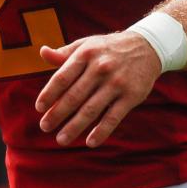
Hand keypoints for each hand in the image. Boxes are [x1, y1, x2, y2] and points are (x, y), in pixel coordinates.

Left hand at [36, 31, 162, 147]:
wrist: (147, 47)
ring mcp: (116, 83)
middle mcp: (100, 68)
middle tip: (44, 127)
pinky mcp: (131, 96)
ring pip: (91, 109)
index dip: (49, 94)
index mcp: (86, 54)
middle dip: (57, 114)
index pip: (62, 77)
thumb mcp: (87, 45)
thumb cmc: (108, 49)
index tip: (39, 108)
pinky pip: (113, 117)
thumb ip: (64, 53)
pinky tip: (90, 142)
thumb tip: (43, 52)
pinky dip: (101, 131)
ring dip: (74, 127)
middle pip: (74, 96)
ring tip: (61, 139)